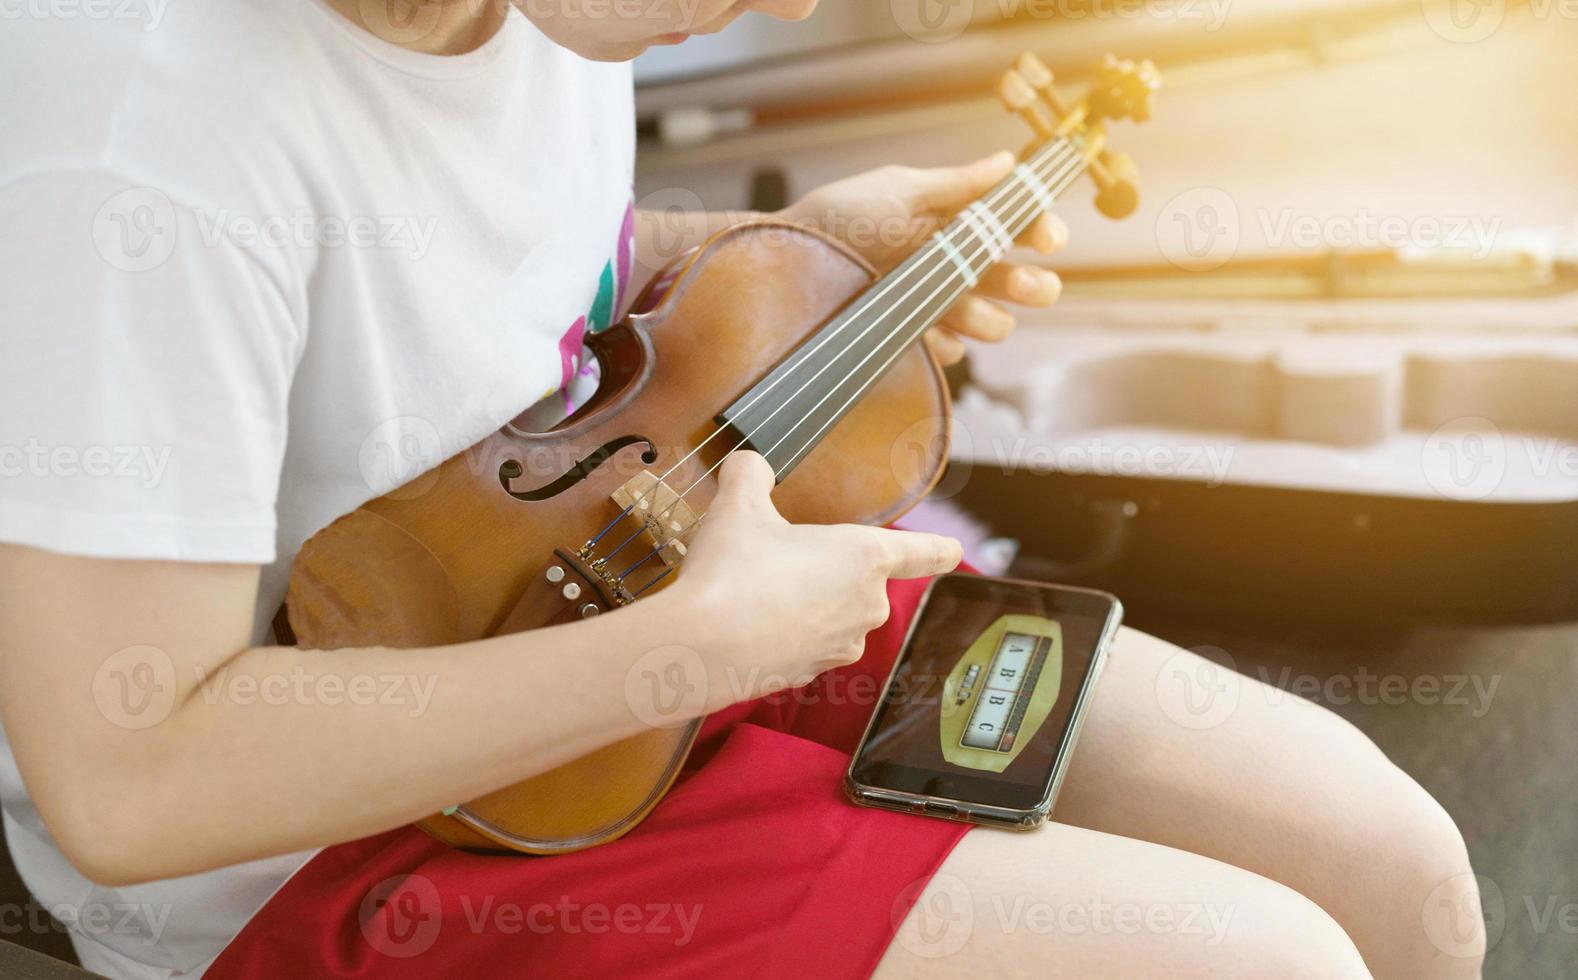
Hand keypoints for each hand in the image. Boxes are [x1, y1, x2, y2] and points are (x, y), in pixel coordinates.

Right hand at [670, 452, 961, 708]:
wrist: (702, 648)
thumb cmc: (733, 573)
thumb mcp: (737, 507)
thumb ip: (750, 475)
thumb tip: (750, 465)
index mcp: (865, 558)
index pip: (921, 552)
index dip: (939, 549)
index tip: (955, 550)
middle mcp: (866, 606)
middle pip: (863, 581)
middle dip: (829, 569)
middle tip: (780, 557)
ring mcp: (840, 645)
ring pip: (834, 613)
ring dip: (808, 602)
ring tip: (757, 589)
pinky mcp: (810, 674)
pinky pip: (807, 643)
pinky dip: (785, 632)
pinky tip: (748, 620)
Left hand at [778, 151, 1067, 365]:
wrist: (780, 269)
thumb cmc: (833, 222)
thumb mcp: (896, 192)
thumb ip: (956, 183)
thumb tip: (1009, 163)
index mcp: (952, 225)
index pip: (1016, 228)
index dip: (1040, 231)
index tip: (1048, 239)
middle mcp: (949, 268)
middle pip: (1017, 283)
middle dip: (1030, 286)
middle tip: (1023, 287)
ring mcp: (933, 309)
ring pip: (992, 324)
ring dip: (988, 318)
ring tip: (958, 311)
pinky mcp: (912, 344)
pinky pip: (950, 354)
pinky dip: (944, 346)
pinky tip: (922, 334)